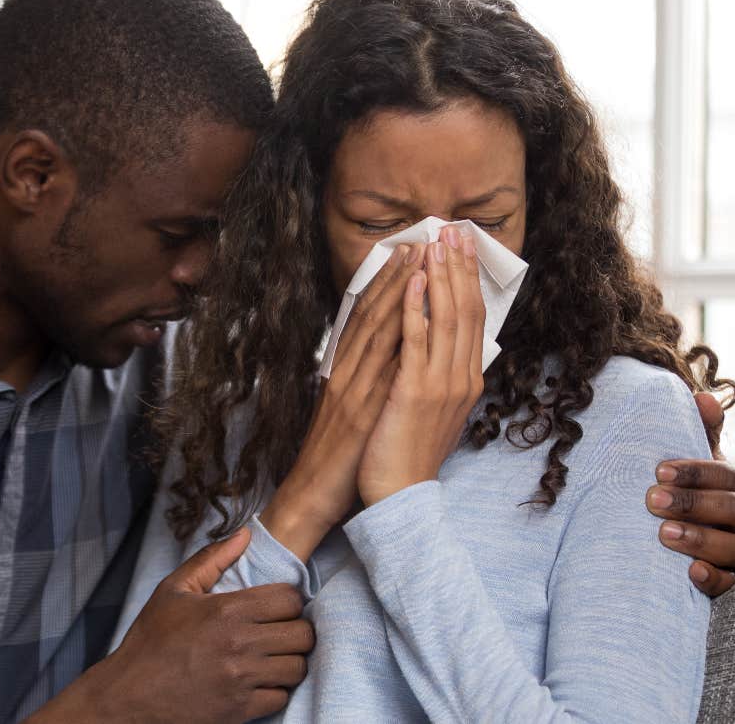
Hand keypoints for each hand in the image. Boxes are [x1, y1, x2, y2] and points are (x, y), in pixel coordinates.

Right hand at [36, 528, 314, 723]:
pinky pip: (281, 698)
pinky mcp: (240, 711)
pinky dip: (274, 690)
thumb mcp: (174, 590)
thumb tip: (245, 534)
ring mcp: (241, 680)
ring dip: (289, 661)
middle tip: (280, 632)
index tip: (278, 607)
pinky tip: (259, 681)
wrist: (129, 694)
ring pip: (296, 668)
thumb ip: (212, 559)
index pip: (291, 599)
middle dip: (296, 630)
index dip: (289, 601)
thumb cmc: (150, 640)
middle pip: (302, 635)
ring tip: (273, 657)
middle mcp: (239, 644)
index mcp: (227, 610)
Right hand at [261, 244, 425, 560]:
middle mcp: (346, 371)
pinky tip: (415, 313)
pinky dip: (397, 336)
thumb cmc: (336, 455)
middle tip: (420, 241)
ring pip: (375, 329)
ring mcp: (352, 387)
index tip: (408, 254)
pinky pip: (381, 366)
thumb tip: (391, 357)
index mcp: (343, 371)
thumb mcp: (348, 407)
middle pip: (372, 314)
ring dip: (398, 292)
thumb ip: (364, 379)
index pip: (367, 318)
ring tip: (420, 260)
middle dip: (396, 275)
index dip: (387, 283)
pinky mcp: (359, 408)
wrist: (313, 493)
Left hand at [357, 226, 484, 505]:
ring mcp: (440, 384)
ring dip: (441, 275)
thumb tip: (440, 344)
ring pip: (447, 318)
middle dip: (460, 266)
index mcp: (466, 380)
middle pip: (467, 310)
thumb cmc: (407, 452)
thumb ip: (440, 375)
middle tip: (454, 229)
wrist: (398, 495)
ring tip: (435, 241)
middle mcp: (460, 378)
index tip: (462, 246)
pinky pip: (417, 339)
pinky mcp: (413, 390)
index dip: (468, 279)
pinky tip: (413, 279)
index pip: (474, 318)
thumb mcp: (433, 408)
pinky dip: (416, 306)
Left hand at [648, 392, 734, 596]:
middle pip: (731, 510)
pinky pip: (728, 583)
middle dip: (692, 503)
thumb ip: (698, 429)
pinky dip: (712, 578)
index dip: (696, 472)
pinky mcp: (725, 579)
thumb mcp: (688, 458)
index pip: (727, 476)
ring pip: (732, 547)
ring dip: (698, 539)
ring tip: (662, 533)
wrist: (667, 534)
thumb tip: (703, 397)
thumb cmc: (681, 487)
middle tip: (651, 499)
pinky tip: (690, 573)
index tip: (658, 471)